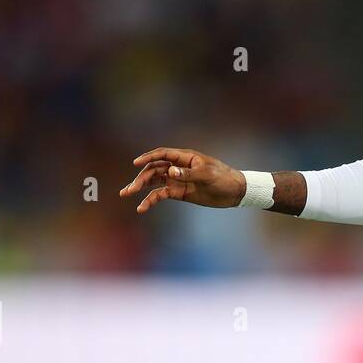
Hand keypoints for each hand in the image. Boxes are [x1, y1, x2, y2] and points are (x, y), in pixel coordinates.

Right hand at [119, 147, 245, 212]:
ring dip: (141, 187)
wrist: (234, 192)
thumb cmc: (223, 178)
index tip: (135, 163)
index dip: (148, 157)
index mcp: (185, 158)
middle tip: (129, 189)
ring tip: (127, 193)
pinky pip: (161, 195)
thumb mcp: (207, 175)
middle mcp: (178, 167)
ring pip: (154, 182)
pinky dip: (151, 200)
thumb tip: (170, 172)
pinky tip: (142, 207)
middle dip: (140, 178)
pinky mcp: (179, 193)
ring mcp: (177, 180)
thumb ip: (188, 173)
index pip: (162, 155)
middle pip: (154, 169)